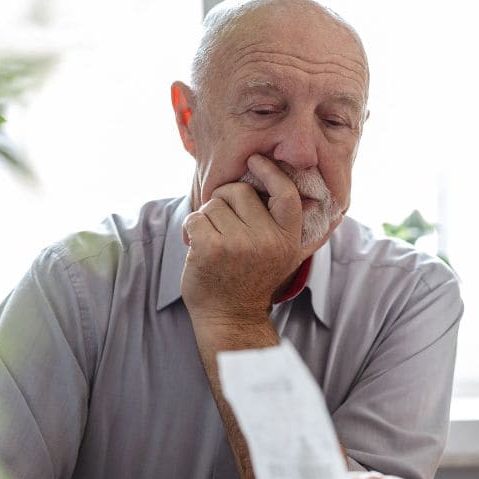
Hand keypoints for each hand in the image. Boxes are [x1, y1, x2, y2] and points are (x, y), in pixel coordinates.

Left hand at [181, 154, 303, 323]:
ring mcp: (239, 244)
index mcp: (287, 239)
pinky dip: (191, 229)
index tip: (256, 159)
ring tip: (214, 243)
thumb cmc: (250, 281)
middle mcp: (267, 240)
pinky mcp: (211, 248)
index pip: (286, 194)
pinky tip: (198, 248)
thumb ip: (280, 223)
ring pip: (215, 203)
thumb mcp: (279, 254)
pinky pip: (196, 217)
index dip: (271, 172)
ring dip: (208, 218)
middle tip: (225, 226)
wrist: (231, 319)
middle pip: (240, 192)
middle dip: (227, 201)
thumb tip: (283, 182)